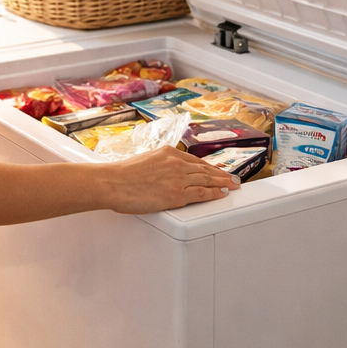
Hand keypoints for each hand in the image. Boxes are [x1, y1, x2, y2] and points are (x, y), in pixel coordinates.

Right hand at [98, 147, 238, 214]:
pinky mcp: (176, 194)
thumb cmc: (121, 175)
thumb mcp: (144, 160)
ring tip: (233, 186)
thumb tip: (164, 173)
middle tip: (233, 178)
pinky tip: (222, 194)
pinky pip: (202, 194)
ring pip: (207, 180)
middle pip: (205, 170)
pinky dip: (214, 193)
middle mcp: (176, 163)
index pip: (195, 161)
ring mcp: (178, 178)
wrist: (112, 182)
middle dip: (221, 174)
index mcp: (168, 153)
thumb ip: (159, 164)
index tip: (217, 170)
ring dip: (223, 183)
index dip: (209, 167)